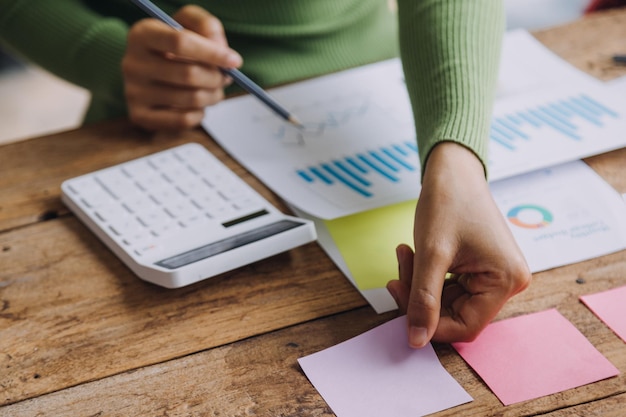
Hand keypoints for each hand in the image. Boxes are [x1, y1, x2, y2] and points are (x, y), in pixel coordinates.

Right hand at [122, 5, 241, 129]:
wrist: (149, 68)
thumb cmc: (174, 45)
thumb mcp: (188, 24)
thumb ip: (207, 27)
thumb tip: (221, 50)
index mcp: (142, 34)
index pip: (181, 42)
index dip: (213, 53)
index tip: (234, 60)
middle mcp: (132, 63)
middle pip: (189, 74)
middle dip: (217, 78)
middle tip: (226, 77)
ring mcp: (134, 92)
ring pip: (191, 99)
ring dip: (214, 95)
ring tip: (215, 89)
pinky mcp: (141, 116)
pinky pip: (184, 120)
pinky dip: (200, 113)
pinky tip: (198, 104)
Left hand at [386, 142, 530, 346]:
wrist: (452, 169)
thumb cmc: (448, 202)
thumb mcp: (431, 254)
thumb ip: (423, 300)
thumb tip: (416, 341)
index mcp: (506, 280)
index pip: (466, 327)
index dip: (429, 324)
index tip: (400, 298)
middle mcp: (507, 282)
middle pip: (455, 313)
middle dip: (420, 297)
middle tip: (396, 274)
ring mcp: (494, 274)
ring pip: (447, 301)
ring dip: (419, 284)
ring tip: (405, 253)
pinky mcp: (481, 267)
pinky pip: (449, 286)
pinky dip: (426, 275)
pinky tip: (412, 252)